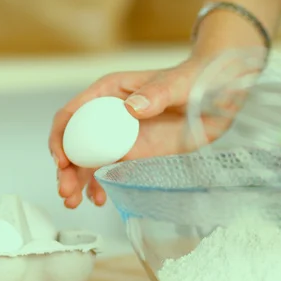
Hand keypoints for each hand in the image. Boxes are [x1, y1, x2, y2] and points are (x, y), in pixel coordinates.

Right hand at [48, 58, 203, 208]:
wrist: (218, 97)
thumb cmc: (193, 80)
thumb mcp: (177, 83)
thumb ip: (156, 93)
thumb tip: (132, 108)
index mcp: (109, 93)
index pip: (73, 114)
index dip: (62, 137)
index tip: (63, 159)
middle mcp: (109, 116)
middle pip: (76, 143)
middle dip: (66, 168)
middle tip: (66, 190)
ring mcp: (120, 137)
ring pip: (88, 161)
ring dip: (78, 181)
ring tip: (74, 201)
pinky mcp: (135, 153)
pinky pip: (110, 170)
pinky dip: (100, 185)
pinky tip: (99, 198)